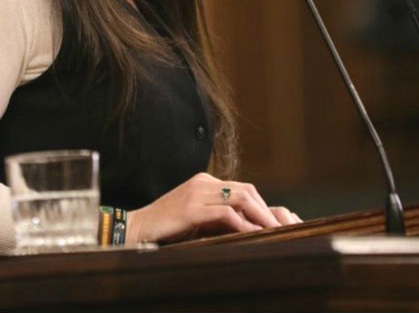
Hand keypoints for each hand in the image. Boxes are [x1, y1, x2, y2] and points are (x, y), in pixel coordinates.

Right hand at [125, 172, 301, 244]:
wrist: (135, 228)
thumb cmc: (165, 227)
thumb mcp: (195, 218)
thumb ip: (217, 217)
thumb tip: (246, 227)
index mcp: (205, 182)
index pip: (242, 189)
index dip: (261, 206)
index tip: (274, 223)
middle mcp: (203, 183)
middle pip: (246, 191)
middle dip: (266, 210)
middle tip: (282, 227)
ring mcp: (197, 193)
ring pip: (240, 199)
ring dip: (260, 216)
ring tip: (273, 231)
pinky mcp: (191, 208)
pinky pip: (225, 213)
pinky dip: (242, 224)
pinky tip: (252, 235)